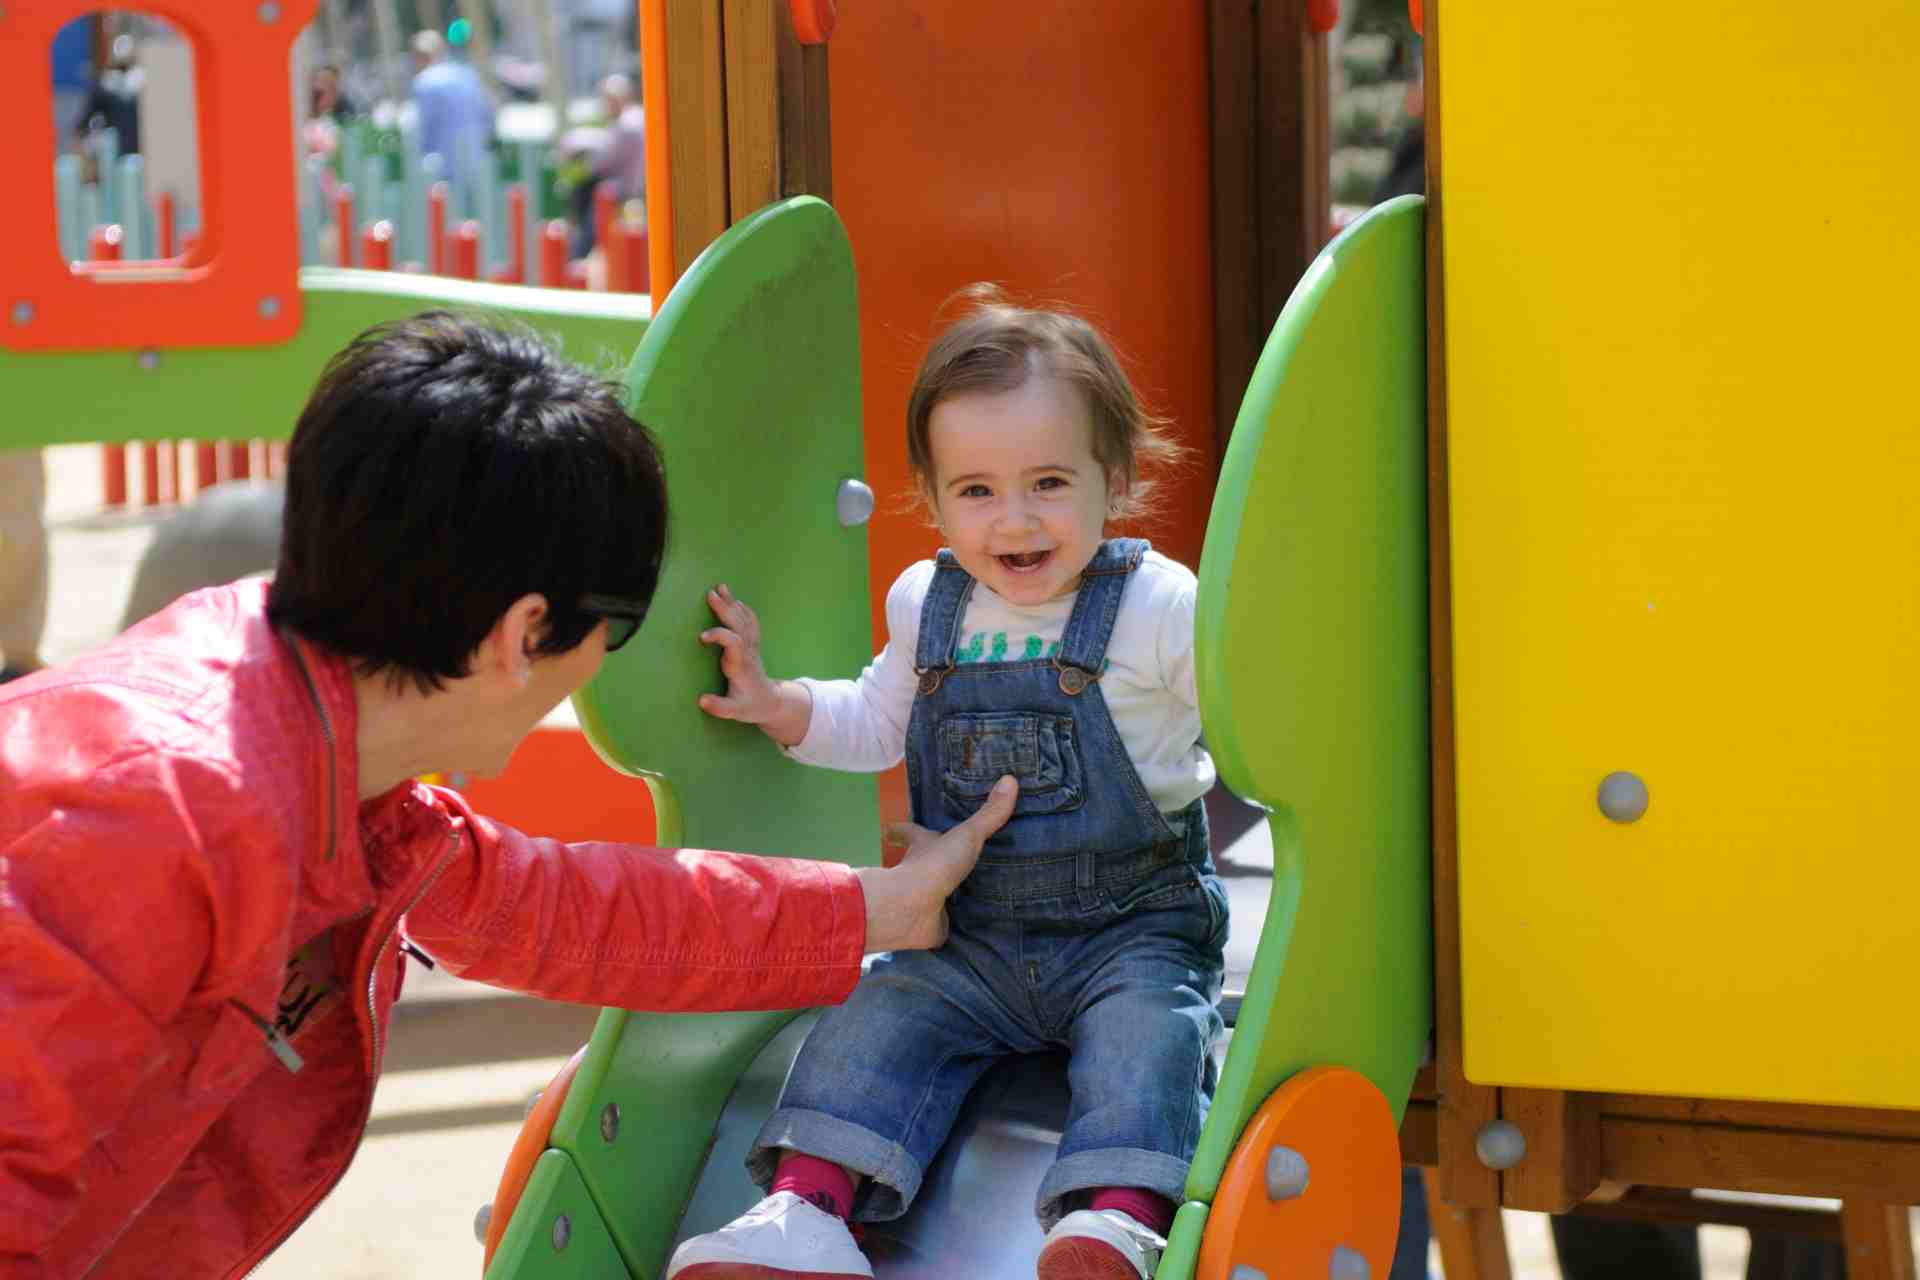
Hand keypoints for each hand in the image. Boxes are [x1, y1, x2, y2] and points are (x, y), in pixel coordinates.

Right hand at [698, 585, 812, 745]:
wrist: (771, 702)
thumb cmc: (750, 706)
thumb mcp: (735, 711)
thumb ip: (720, 706)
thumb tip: (702, 700)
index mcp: (741, 666)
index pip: (734, 643)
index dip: (719, 636)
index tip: (702, 636)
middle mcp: (748, 652)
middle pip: (739, 625)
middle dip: (725, 609)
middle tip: (710, 593)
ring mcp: (752, 647)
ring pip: (744, 620)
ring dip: (732, 603)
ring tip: (720, 587)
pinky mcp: (753, 645)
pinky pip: (751, 623)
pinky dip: (744, 609)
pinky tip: (735, 600)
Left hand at [857, 776, 1016, 952]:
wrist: (914, 908)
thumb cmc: (934, 865)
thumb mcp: (967, 836)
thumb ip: (989, 814)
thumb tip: (1011, 778)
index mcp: (922, 846)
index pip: (908, 832)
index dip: (900, 829)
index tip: (889, 827)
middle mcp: (919, 871)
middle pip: (924, 862)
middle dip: (935, 862)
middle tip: (955, 857)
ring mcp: (926, 899)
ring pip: (939, 892)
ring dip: (954, 892)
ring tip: (982, 889)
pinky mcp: (936, 923)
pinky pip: (953, 921)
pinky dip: (963, 921)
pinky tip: (982, 921)